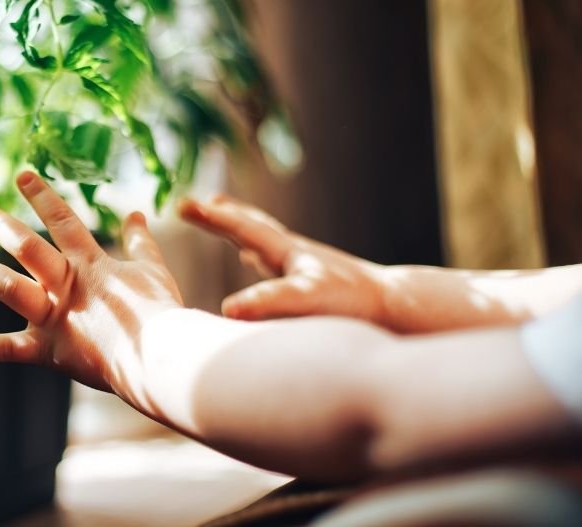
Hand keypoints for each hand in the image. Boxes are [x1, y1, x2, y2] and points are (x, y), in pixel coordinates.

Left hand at [0, 172, 183, 393]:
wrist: (159, 356)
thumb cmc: (161, 313)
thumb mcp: (153, 269)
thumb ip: (140, 242)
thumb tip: (135, 214)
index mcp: (91, 264)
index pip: (62, 220)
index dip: (42, 196)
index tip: (22, 175)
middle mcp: (66, 286)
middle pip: (28, 248)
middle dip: (2, 225)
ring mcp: (54, 318)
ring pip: (12, 290)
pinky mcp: (48, 350)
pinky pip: (8, 349)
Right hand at [179, 195, 387, 325]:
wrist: (400, 310)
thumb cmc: (354, 304)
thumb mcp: (306, 302)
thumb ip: (267, 303)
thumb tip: (226, 309)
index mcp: (286, 252)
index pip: (240, 226)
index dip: (209, 217)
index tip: (181, 204)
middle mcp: (294, 253)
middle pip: (252, 225)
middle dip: (223, 215)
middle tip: (200, 203)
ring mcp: (306, 266)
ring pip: (264, 243)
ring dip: (241, 232)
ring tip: (229, 228)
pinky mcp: (315, 283)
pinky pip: (275, 264)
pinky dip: (258, 258)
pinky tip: (258, 263)